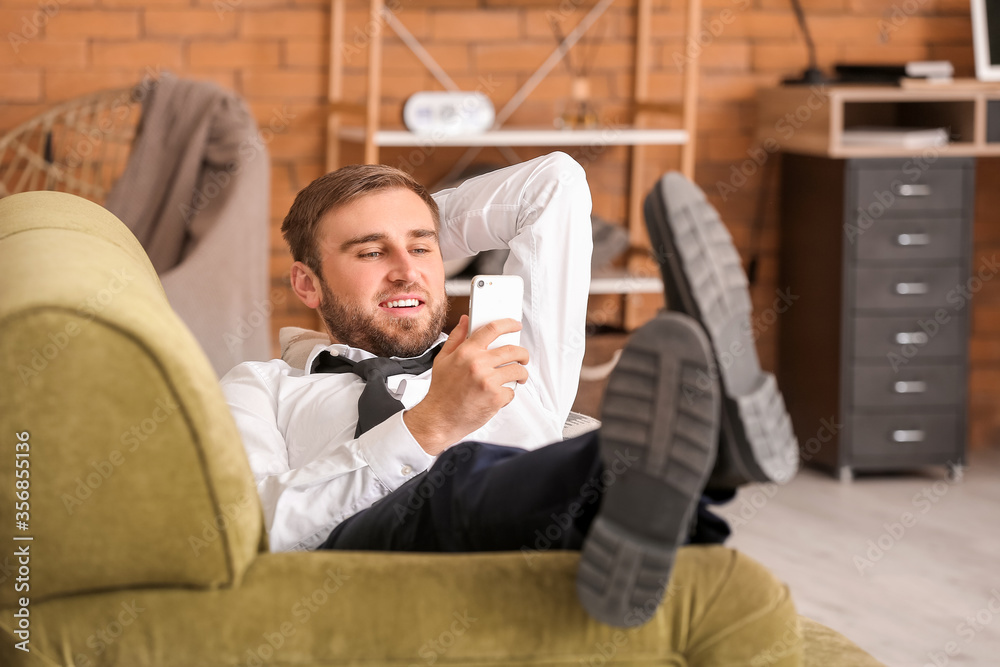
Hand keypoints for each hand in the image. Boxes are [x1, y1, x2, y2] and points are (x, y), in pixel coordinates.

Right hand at [403, 315, 528, 454]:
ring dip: (521, 373)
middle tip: (523, 357)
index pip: (492, 329)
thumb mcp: (443, 359)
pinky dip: (508, 393)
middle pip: (512, 350)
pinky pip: (511, 391)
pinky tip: (500, 395)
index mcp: (466, 352)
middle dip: (522, 353)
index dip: (508, 324)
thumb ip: (456, 338)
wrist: (439, 418)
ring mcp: (488, 381)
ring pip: (517, 370)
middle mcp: (478, 364)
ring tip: (518, 377)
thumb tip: (465, 321)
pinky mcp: (495, 398)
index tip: (515, 325)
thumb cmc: (441, 391)